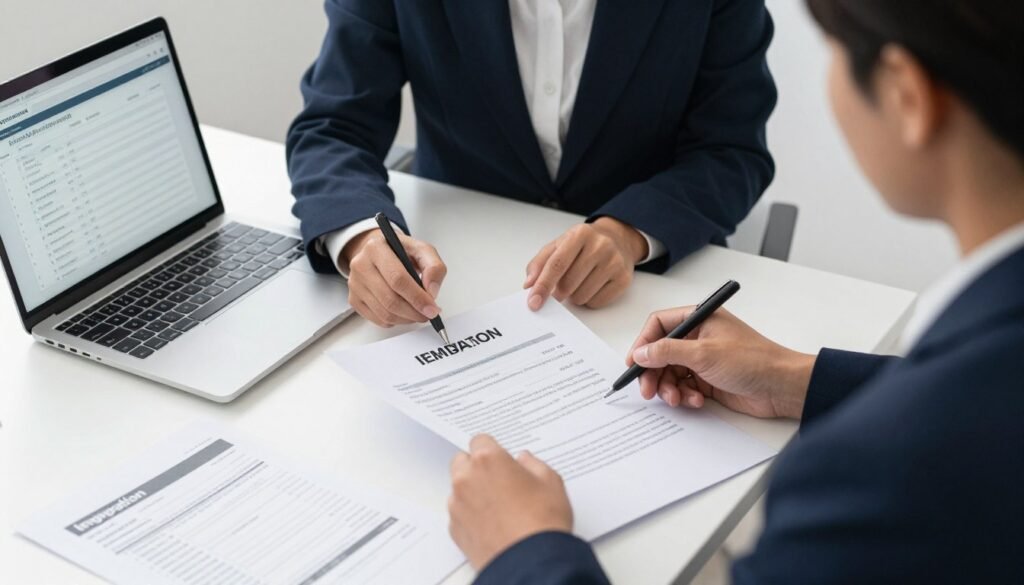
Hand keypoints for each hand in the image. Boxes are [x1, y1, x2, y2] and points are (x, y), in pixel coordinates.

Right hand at [340, 229, 446, 326]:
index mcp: (376, 248)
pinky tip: (404, 313)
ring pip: (384, 313)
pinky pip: (377, 319)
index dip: (417, 297)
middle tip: (429, 314)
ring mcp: (355, 284)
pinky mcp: (354, 299)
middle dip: (414, 312)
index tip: (432, 308)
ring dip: (407, 319)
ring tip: (419, 313)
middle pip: (390, 299)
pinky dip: (396, 321)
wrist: (379, 252)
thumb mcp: (422, 250)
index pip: (398, 279)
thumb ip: (434, 267)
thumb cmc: (401, 252)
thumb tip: (431, 291)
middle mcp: (360, 265)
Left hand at [448, 435, 572, 569]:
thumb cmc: (542, 522)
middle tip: (499, 480)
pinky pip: (459, 513)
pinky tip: (492, 524)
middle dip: (477, 467)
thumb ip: (534, 464)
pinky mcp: (454, 529)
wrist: (530, 562)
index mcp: (488, 460)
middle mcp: (467, 479)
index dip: (492, 449)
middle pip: (462, 461)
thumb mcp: (551, 482)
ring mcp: (457, 505)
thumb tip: (524, 460)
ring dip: (472, 491)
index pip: (479, 440)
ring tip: (499, 506)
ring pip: (458, 488)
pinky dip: (470, 514)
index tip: (501, 458)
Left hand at [524, 217, 646, 310]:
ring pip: (581, 297)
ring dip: (574, 296)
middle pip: (568, 284)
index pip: (557, 264)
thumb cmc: (584, 244)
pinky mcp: (624, 279)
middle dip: (559, 291)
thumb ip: (539, 263)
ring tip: (580, 281)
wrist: (618, 240)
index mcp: (580, 234)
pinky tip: (593, 285)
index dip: (542, 285)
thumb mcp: (558, 245)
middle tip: (563, 283)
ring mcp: (614, 262)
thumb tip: (529, 285)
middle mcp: (600, 246)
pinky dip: (589, 299)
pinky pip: (596, 302)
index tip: (533, 302)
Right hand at [627, 307, 816, 418]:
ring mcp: (703, 359)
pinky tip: (696, 401)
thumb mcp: (704, 353)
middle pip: (661, 352)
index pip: (659, 325)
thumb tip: (642, 352)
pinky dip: (684, 396)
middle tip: (648, 390)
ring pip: (671, 373)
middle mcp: (699, 337)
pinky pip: (684, 387)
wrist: (782, 387)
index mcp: (699, 319)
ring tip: (677, 399)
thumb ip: (667, 351)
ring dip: (669, 388)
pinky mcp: (708, 380)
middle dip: (654, 372)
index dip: (644, 343)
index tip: (634, 363)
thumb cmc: (754, 361)